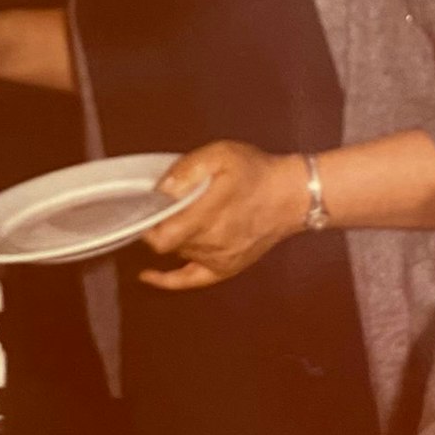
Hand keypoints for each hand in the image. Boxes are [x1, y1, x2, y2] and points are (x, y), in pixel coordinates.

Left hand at [137, 142, 307, 291]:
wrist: (292, 195)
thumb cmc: (257, 173)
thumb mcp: (221, 155)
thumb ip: (187, 169)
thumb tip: (161, 189)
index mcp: (206, 216)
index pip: (161, 236)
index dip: (146, 225)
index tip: (142, 209)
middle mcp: (210, 243)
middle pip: (168, 243)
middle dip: (161, 224)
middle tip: (163, 205)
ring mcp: (218, 259)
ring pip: (179, 253)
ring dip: (173, 238)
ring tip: (179, 216)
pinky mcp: (226, 267)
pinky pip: (190, 280)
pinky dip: (167, 279)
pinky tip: (148, 275)